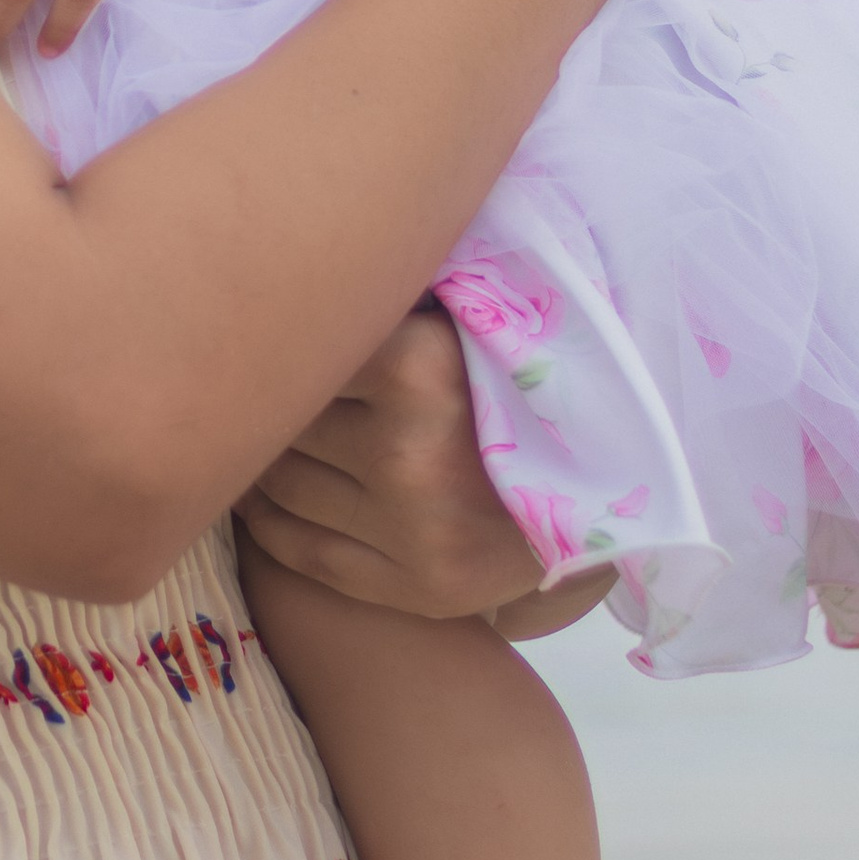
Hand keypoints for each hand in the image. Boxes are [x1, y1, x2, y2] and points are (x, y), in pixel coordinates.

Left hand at [236, 303, 543, 619]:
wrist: (609, 482)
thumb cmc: (519, 381)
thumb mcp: (458, 321)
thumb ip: (380, 304)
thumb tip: (276, 272)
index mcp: (418, 368)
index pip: (295, 346)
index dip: (275, 341)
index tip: (255, 332)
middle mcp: (408, 451)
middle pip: (283, 419)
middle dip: (268, 400)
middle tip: (249, 385)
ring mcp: (412, 529)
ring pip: (281, 484)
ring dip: (262, 459)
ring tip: (252, 437)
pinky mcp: (417, 587)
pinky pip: (302, 551)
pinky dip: (268, 523)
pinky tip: (259, 499)